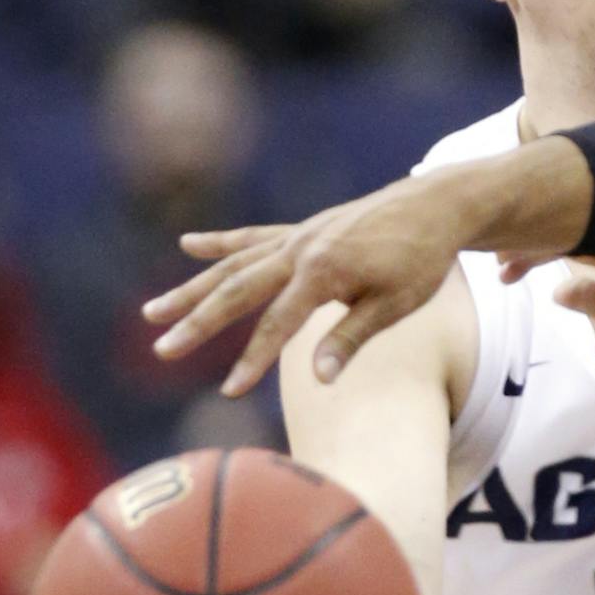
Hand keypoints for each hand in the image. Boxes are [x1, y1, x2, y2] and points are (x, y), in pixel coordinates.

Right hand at [144, 178, 473, 395]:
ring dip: (194, 288)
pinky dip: (221, 243)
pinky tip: (189, 244)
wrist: (439, 204)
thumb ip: (352, 338)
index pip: (278, 325)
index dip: (253, 360)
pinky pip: (254, 237)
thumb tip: (318, 379)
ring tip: (154, 311)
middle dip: (199, 322)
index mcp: (324, 271)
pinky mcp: (305, 229)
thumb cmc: (423, 259)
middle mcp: (302, 249)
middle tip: (162, 349)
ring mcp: (300, 236)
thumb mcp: (397, 303)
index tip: (229, 391)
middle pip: (239, 291)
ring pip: (234, 265)